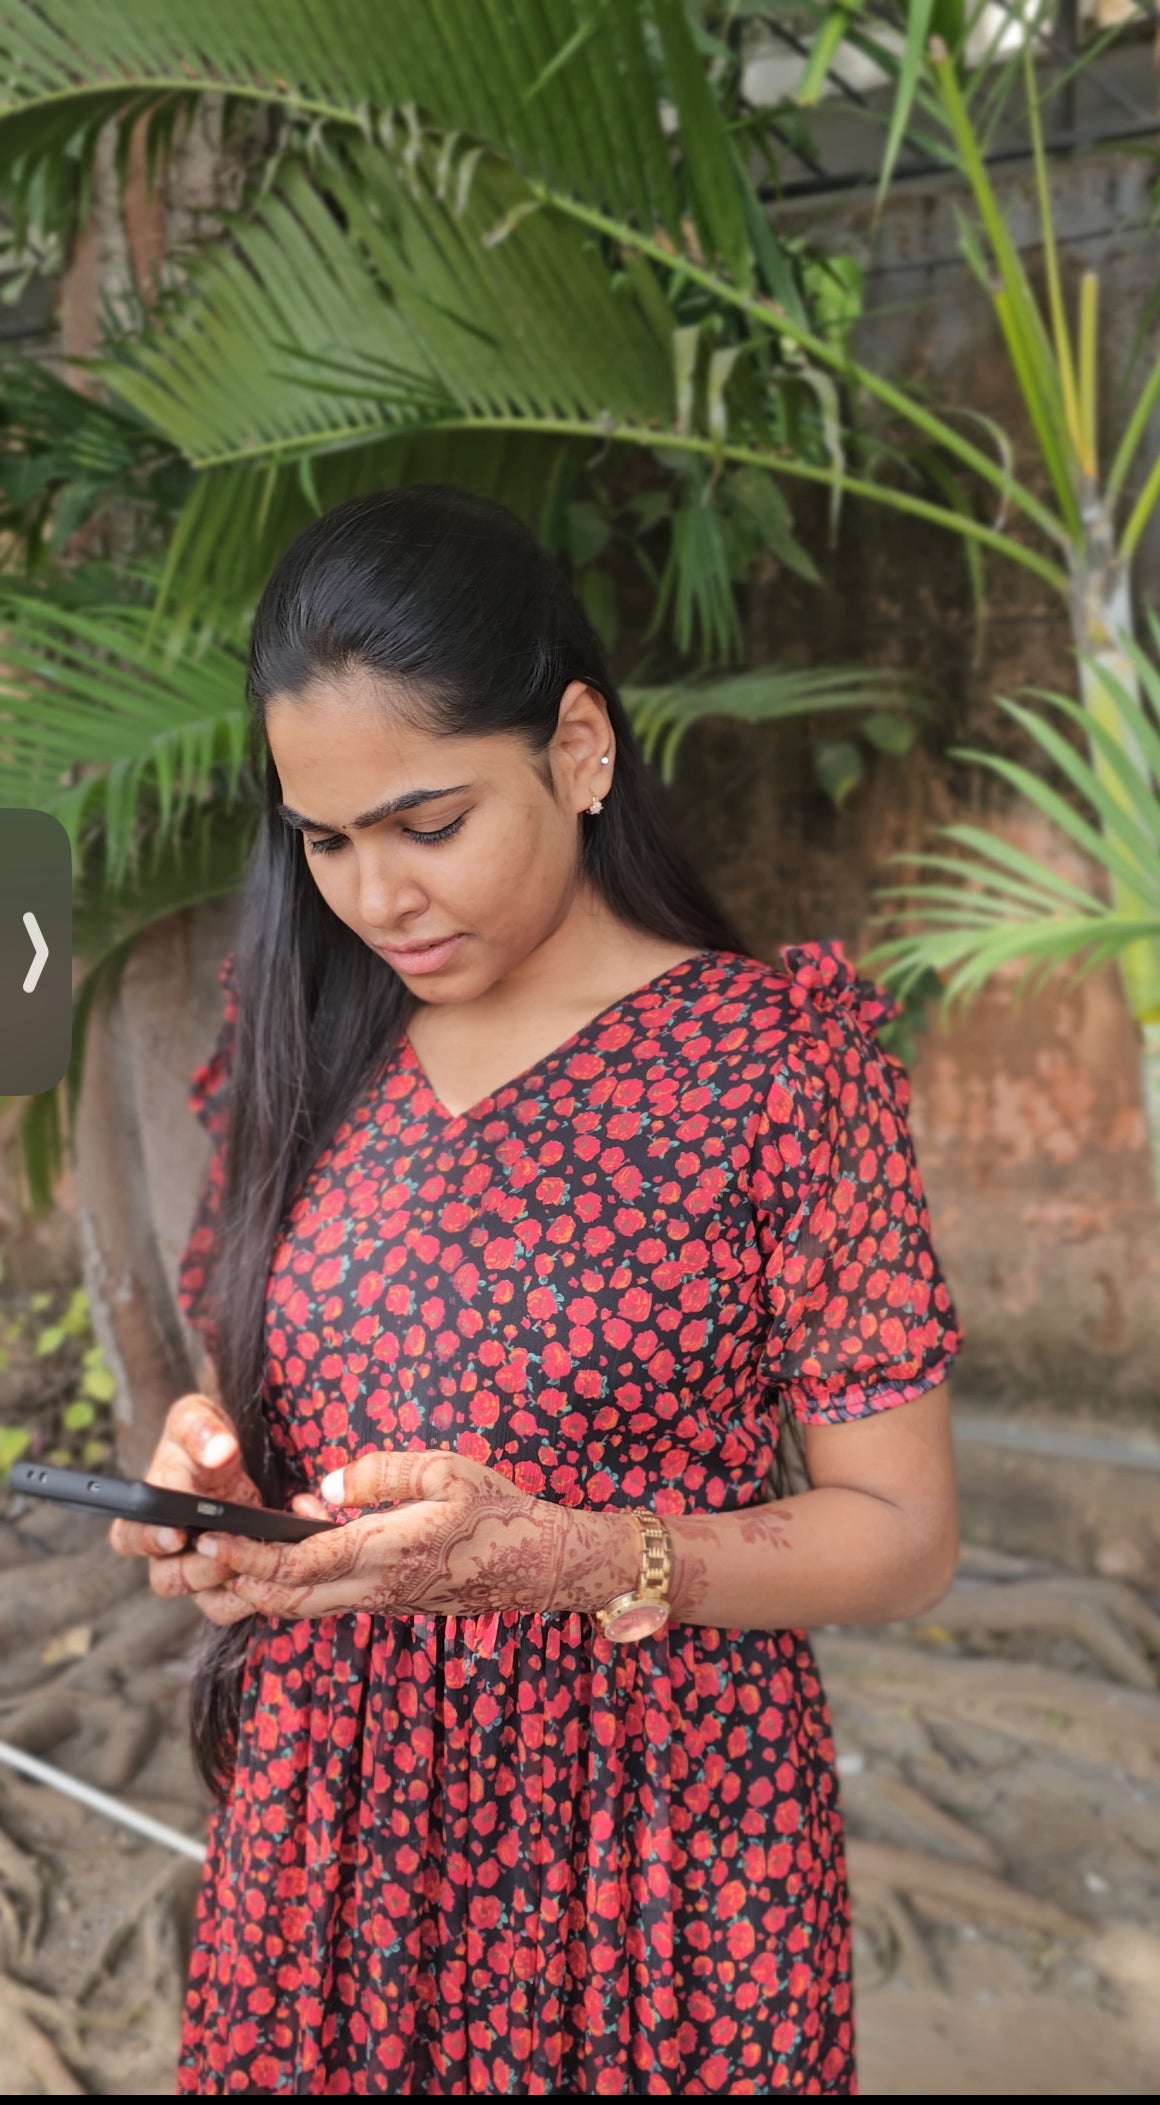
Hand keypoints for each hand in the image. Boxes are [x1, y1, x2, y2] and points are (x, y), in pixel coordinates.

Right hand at [108, 1392, 262, 1626]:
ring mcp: (199, 1567)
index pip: (129, 1538)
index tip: (175, 1532)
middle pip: (167, 1579)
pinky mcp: (228, 1578)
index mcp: (147, 1512)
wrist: (231, 1453)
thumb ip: (200, 1429)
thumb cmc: (203, 1435)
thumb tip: (218, 1451)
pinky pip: (231, 1606)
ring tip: (253, 1556)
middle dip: (197, 1568)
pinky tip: (270, 1572)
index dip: (148, 1540)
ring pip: (203, 1598)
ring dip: (228, 1582)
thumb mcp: (197, 1417)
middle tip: (225, 1546)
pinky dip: (249, 1596)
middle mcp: (168, 1548)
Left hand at [190, 1448, 640, 1624]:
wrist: (538, 1564)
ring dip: (261, 1583)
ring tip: (233, 1548)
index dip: (249, 1556)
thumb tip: (324, 1488)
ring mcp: (380, 1601)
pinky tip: (293, 1541)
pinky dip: (293, 1581)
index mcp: (388, 1552)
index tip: (213, 1538)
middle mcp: (377, 1588)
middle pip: (286, 1600)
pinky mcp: (386, 1602)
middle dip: (238, 1579)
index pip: (299, 1565)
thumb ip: (380, 1472)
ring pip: (301, 1607)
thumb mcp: (446, 1469)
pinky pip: (324, 1601)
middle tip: (202, 1550)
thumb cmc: (497, 1510)